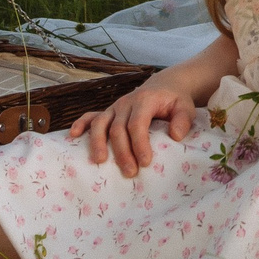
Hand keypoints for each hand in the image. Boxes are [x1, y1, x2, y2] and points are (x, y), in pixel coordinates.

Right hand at [70, 82, 198, 177]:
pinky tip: (73, 136)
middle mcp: (126, 103)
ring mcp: (115, 107)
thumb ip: (183, 120)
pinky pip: (91, 116)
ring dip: (97, 142)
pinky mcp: (109, 112)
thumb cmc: (174, 101)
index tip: (145, 163)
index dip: (139, 144)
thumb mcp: (186, 107)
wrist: (163, 86)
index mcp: (145, 101)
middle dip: (122, 152)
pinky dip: (81, 124)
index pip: (137, 124)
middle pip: (118, 128)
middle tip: (130, 172)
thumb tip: (175, 135)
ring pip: (100, 123)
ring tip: (99, 161)